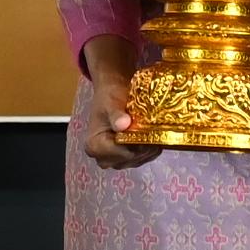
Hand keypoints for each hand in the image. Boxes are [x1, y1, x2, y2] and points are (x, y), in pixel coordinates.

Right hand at [74, 42, 160, 170]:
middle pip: (127, 160)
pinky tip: (156, 136)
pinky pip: (142, 157)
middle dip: (141, 149)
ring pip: (136, 160)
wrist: (116, 90)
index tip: (145, 136)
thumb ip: (116, 113)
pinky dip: (151, 148)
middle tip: (153, 133)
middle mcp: (102, 154)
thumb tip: (122, 124)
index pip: (114, 155)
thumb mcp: (112, 99)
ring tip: (155, 133)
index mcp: (93, 144)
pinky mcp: (127, 154)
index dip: (131, 147)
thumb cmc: (112, 92)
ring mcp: (115, 156)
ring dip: (148, 149)